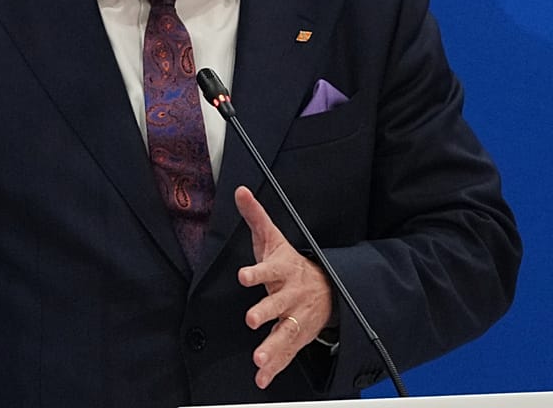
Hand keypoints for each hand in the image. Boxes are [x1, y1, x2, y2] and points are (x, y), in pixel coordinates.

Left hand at [234, 185, 336, 388]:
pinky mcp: (296, 336)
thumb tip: (239, 190)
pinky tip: (261, 379)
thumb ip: (255, 216)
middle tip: (251, 319)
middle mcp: (291, 296)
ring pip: (285, 334)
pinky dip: (274, 368)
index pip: (270, 270)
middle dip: (266, 312)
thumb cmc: (290, 262)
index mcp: (284, 271)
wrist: (329, 289)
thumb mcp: (274, 238)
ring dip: (272, 348)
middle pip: (278, 305)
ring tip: (259, 360)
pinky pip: (285, 354)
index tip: (244, 275)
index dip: (257, 272)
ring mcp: (295, 318)